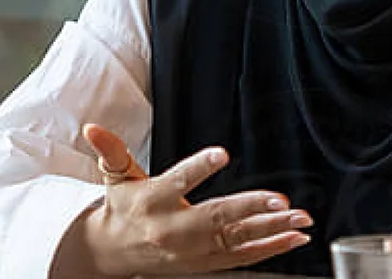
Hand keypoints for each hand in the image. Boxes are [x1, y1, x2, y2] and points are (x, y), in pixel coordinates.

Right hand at [55, 123, 312, 276]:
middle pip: (217, 217)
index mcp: (152, 201)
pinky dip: (271, 248)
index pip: (177, 181)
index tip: (221, 154)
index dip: (198, 168)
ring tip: (300, 218)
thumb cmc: (122, 207)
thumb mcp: (114, 177)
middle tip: (281, 200)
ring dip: (272, 229)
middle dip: (251, 209)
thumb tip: (92, 128)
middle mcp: (174, 228)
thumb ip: (110, 151)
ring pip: (237, 239)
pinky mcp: (206, 263)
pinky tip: (294, 237)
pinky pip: (243, 257)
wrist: (114, 253)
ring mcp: (193, 250)